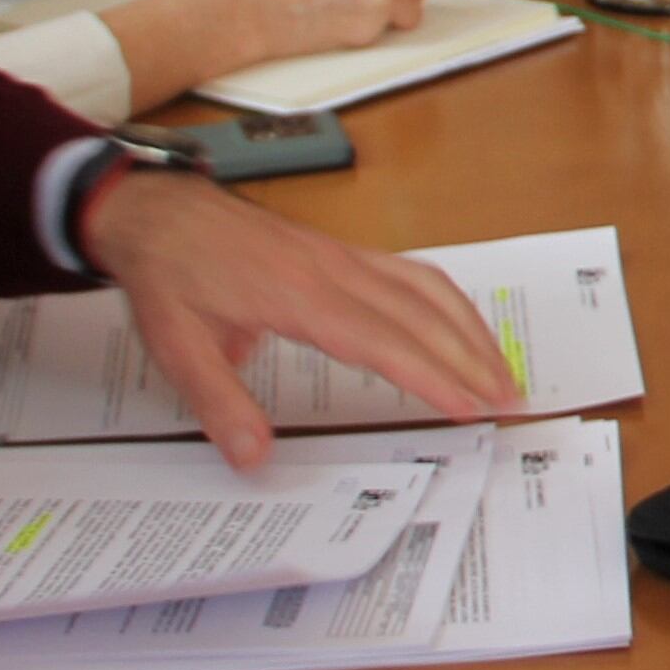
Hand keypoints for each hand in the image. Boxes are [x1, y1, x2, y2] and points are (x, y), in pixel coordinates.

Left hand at [72, 164, 506, 468]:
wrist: (160, 212)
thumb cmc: (170, 277)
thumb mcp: (177, 347)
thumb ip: (219, 404)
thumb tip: (253, 458)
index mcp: (297, 297)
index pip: (382, 341)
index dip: (431, 375)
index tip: (468, 406)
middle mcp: (333, 272)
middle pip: (422, 316)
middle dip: (472, 359)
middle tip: (510, 402)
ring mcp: (344, 258)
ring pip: (427, 289)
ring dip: (470, 330)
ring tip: (501, 372)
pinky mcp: (344, 252)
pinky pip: (412, 273)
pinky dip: (449, 303)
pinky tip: (460, 327)